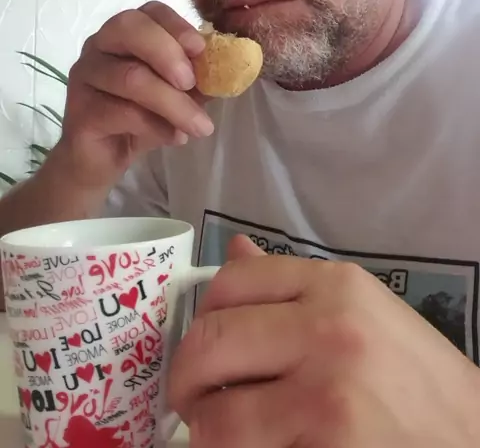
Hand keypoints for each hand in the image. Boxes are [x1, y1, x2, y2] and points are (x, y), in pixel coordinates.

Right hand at [53, 2, 212, 191]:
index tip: (201, 49)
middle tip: (192, 82)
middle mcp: (100, 45)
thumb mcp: (178, 94)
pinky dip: (155, 126)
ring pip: (130, 77)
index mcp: (126, 33)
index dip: (177, 25)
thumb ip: (198, 78)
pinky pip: (120, 111)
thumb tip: (230, 68)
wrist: (104, 159)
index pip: (150, 11)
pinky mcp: (78, 110)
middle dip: (167, 52)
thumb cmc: (142, 117)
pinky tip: (174, 138)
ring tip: (200, 127)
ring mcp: (85, 75)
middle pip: (128, 28)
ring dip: (173, 103)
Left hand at [168, 237, 479, 447]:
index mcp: (335, 284)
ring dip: (205, 430)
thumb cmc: (414, 374)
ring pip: (217, 415)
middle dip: (184, 376)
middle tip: (188, 397)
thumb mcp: (362, 310)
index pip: (232, 280)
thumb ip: (293, 285)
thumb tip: (234, 249)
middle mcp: (326, 328)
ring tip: (218, 431)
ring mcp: (325, 393)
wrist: (473, 435)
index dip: (200, 313)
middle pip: (211, 340)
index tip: (201, 341)